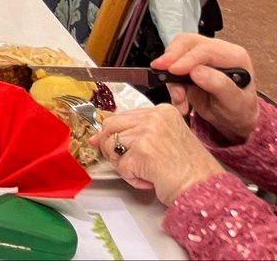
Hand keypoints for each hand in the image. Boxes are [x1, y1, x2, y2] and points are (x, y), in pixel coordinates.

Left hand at [92, 103, 225, 206]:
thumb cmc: (190, 171)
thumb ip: (137, 133)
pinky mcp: (143, 153)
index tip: (105, 141)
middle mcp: (155, 118)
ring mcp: (147, 134)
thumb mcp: (166, 140)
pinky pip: (122, 166)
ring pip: (111, 146)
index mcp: (162, 112)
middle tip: (122, 161)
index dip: (112, 132)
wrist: (206, 191)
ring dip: (123, 165)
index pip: (123, 116)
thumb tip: (97, 137)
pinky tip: (150, 180)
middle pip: (111, 126)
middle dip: (110, 146)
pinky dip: (132, 178)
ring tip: (145, 172)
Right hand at [155, 34, 260, 143]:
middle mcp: (216, 52)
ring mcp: (200, 58)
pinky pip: (171, 67)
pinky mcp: (187, 66)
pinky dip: (169, 83)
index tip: (174, 70)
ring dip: (169, 74)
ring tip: (178, 97)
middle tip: (160, 68)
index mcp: (234, 56)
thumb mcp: (235, 103)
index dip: (188, 58)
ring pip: (176, 52)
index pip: (206, 49)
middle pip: (187, 43)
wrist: (231, 121)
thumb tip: (197, 71)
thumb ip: (220, 86)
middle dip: (172, 56)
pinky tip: (179, 99)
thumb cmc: (239, 111)